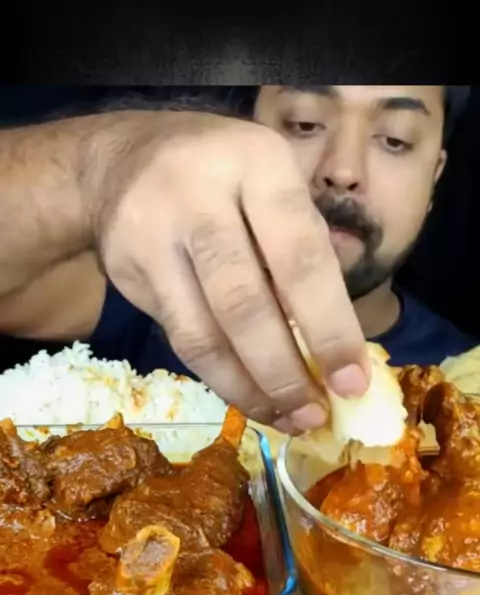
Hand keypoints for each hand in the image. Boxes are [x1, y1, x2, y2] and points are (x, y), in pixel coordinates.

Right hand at [93, 111, 369, 430]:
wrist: (119, 159)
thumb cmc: (225, 177)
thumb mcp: (274, 185)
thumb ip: (305, 250)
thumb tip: (337, 346)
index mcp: (259, 166)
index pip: (300, 258)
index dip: (329, 329)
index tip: (351, 382)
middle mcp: (201, 197)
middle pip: (244, 304)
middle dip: (284, 372)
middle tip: (314, 415)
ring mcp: (154, 236)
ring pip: (202, 334)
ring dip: (248, 388)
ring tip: (285, 418)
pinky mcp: (127, 273)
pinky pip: (179, 339)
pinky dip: (219, 377)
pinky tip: (248, 395)